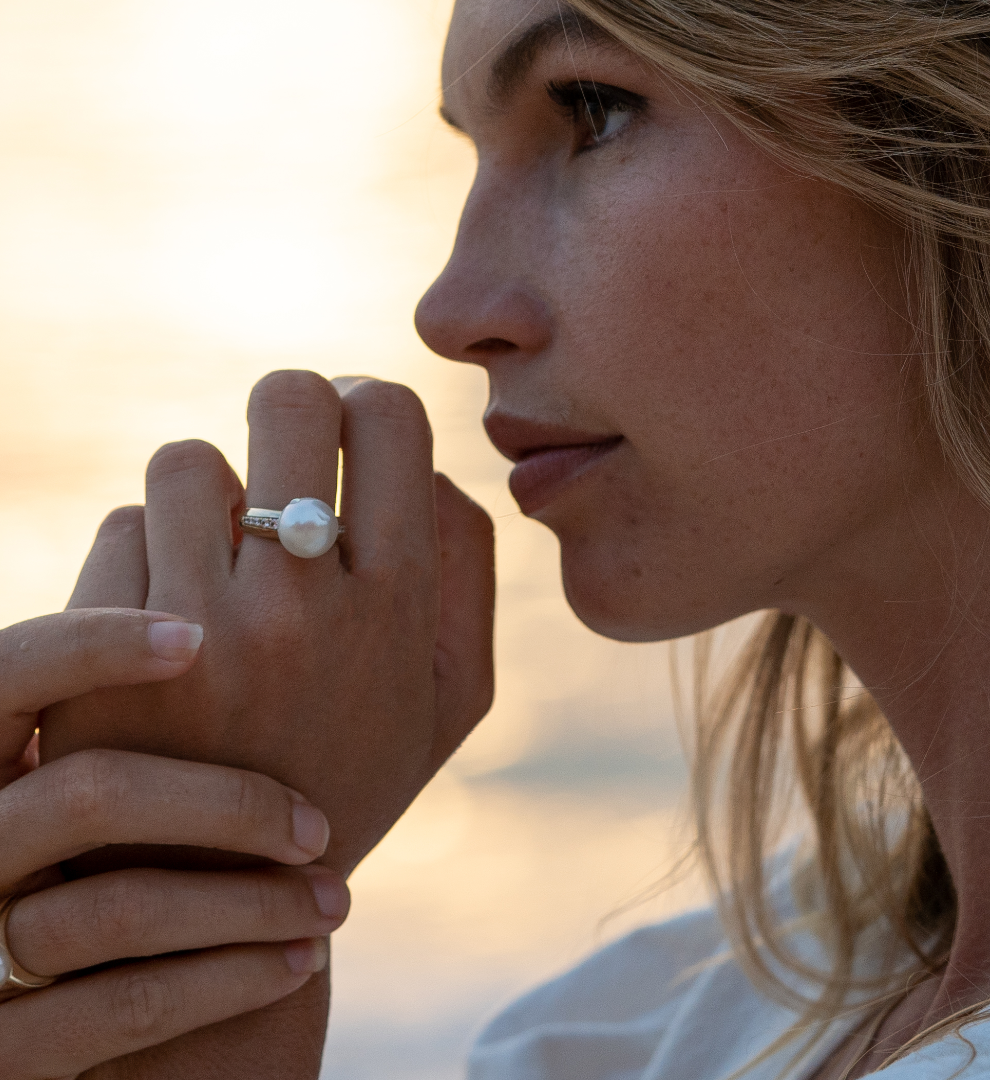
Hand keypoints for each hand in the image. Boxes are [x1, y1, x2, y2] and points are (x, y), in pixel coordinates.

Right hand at [0, 608, 348, 1078]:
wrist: (89, 1010)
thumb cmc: (103, 867)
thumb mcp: (91, 778)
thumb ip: (127, 707)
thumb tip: (221, 595)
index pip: (15, 671)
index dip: (95, 645)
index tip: (199, 637)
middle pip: (88, 789)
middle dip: (225, 804)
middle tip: (318, 824)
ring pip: (118, 906)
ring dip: (251, 904)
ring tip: (337, 900)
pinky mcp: (7, 1048)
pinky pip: (122, 1008)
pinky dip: (230, 980)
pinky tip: (302, 961)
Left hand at [40, 370, 495, 876]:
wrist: (229, 900)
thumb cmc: (355, 775)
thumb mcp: (455, 694)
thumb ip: (469, 567)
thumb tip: (426, 464)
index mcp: (398, 606)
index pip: (390, 418)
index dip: (371, 405)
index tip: (354, 435)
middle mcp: (303, 603)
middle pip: (288, 400)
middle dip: (291, 408)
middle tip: (285, 452)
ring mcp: (198, 624)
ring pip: (187, 462)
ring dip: (206, 496)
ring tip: (221, 555)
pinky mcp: (107, 647)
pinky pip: (123, 528)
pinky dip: (147, 553)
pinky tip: (168, 615)